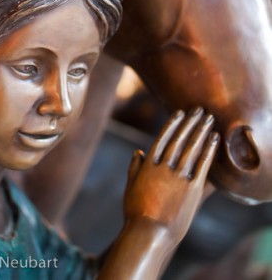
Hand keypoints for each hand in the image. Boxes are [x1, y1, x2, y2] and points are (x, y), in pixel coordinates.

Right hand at [123, 108, 219, 244]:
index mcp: (148, 165)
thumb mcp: (130, 187)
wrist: (150, 234)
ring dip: (201, 131)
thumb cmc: (136, 213)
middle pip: (179, 139)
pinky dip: (209, 150)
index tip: (180, 112)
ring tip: (209, 119)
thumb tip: (137, 151)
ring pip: (192, 148)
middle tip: (199, 110)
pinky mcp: (192, 189)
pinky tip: (214, 139)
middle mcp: (163, 167)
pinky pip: (202, 165)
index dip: (172, 124)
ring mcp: (178, 177)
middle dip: (190, 122)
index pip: (162, 138)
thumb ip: (134, 168)